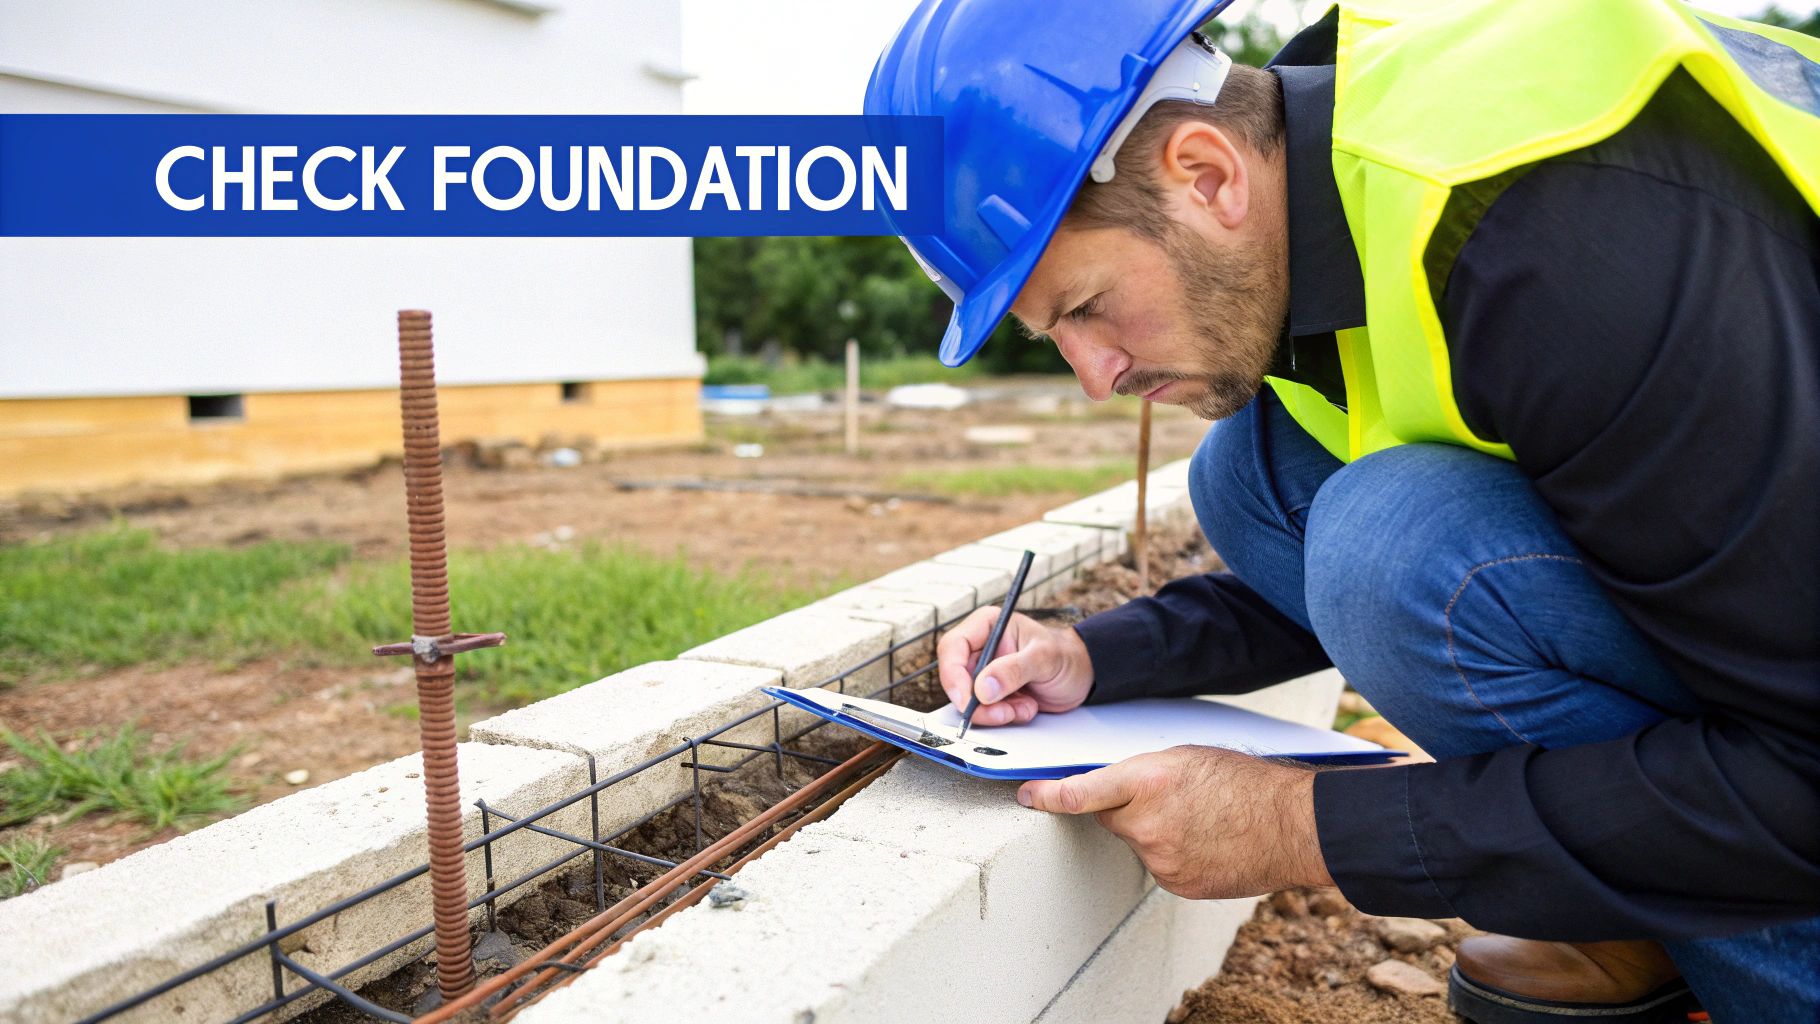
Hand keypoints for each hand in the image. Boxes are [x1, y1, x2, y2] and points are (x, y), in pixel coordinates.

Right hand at [934, 607, 1093, 727]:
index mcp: (987, 626)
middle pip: (957, 679)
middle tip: (1004, 711)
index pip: (952, 647)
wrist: (1082, 675)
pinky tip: (1026, 707)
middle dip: (978, 703)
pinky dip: (1004, 716)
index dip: (953, 675)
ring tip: (1024, 707)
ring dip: (995, 713)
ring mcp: (985, 673)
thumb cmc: (1066, 656)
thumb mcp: (1044, 658)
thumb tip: (983, 687)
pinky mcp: (993, 694)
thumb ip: (1014, 669)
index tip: (966, 698)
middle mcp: (982, 648)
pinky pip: (984, 712)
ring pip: (969, 701)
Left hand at [1017, 745, 1333, 898]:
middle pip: (1109, 818)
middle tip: (1165, 798)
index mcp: (1148, 781)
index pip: (1080, 794)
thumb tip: (1114, 786)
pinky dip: (1173, 853)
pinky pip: (1159, 865)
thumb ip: (1142, 773)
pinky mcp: (1176, 883)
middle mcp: (1148, 823)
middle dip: (1124, 808)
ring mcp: (1161, 858)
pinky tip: (1204, 841)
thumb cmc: (1246, 782)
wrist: (1291, 825)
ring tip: (1198, 819)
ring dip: (1154, 831)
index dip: (1047, 796)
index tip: (1027, 796)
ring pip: (1137, 842)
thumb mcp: (1186, 758)